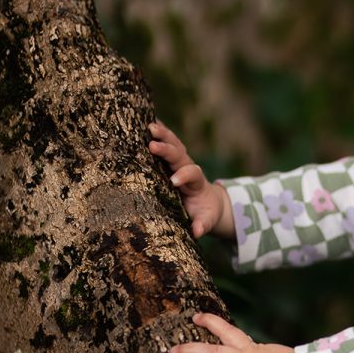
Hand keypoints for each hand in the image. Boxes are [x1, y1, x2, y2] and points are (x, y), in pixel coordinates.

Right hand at [148, 120, 233, 238]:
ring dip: (163, 135)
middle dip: (168, 150)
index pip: (192, 174)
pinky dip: (158, 132)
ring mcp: (180, 162)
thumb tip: (197, 232)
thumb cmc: (205, 212)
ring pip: (173, 145)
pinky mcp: (171, 160)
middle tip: (153, 144)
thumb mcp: (207, 220)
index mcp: (197, 183)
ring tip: (149, 126)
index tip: (174, 181)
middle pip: (181, 155)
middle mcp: (188, 168)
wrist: (209, 202)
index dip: (185, 175)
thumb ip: (203, 224)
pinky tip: (145, 119)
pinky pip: (166, 143)